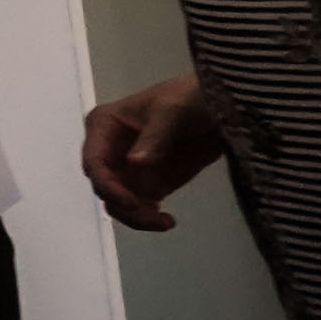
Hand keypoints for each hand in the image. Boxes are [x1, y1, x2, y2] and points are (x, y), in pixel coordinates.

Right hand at [78, 74, 221, 232]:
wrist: (226, 105)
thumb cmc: (191, 97)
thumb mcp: (172, 110)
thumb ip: (154, 136)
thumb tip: (135, 163)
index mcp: (105, 126)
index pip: (94, 162)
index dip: (107, 185)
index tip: (131, 202)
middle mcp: (111, 150)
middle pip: (104, 187)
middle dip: (123, 205)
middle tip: (152, 215)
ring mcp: (130, 169)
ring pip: (118, 202)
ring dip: (136, 217)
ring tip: (164, 222)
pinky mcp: (151, 183)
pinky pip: (140, 207)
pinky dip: (149, 219)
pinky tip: (168, 220)